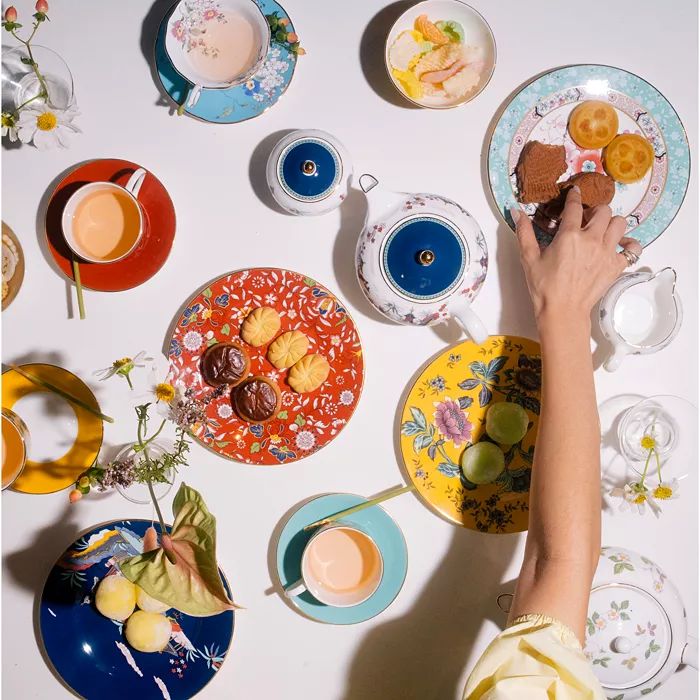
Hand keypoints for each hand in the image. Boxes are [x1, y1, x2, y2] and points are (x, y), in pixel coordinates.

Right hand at [512, 187, 642, 325]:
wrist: (563, 311)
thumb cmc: (545, 288)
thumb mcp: (529, 258)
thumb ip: (524, 232)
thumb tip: (517, 212)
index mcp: (569, 236)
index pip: (575, 207)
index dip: (574, 197)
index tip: (575, 193)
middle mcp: (591, 240)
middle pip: (603, 211)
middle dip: (594, 211)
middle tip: (586, 219)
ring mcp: (607, 252)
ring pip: (620, 223)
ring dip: (611, 223)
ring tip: (601, 230)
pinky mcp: (616, 266)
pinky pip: (632, 248)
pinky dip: (628, 244)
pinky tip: (618, 246)